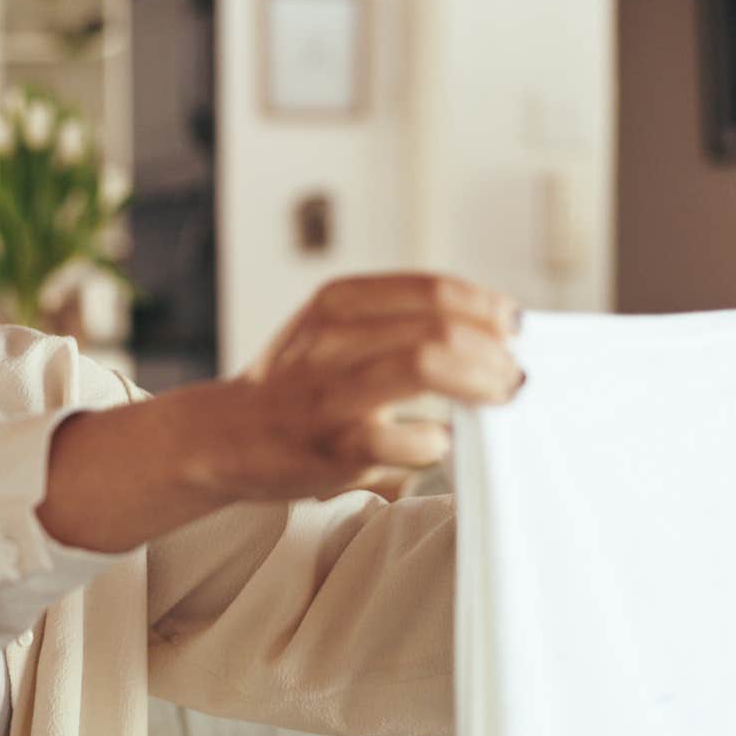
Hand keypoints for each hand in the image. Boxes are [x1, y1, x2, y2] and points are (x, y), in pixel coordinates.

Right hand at [184, 274, 523, 502]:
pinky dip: (437, 440)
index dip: (485, 306)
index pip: (431, 289)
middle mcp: (331, 339)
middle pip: (440, 325)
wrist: (223, 437)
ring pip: (428, 365)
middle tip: (512, 373)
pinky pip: (409, 437)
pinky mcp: (336, 445)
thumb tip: (490, 329)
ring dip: (481, 383)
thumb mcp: (329, 329)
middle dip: (493, 351)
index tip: (512, 325)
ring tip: (498, 397)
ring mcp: (332, 392)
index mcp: (336, 303)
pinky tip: (438, 441)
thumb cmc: (293, 387)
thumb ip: (393, 320)